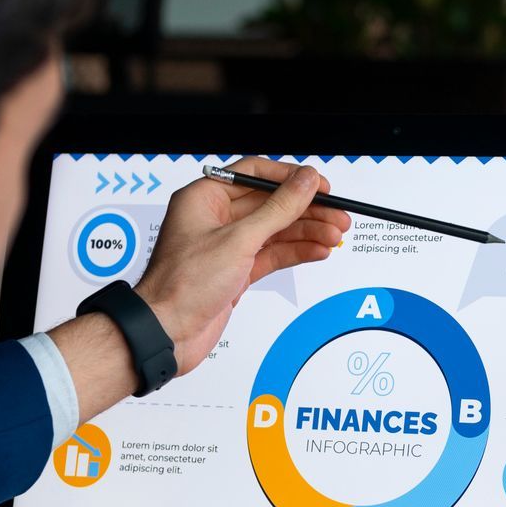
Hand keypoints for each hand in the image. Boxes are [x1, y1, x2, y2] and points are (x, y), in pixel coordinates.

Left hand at [134, 157, 350, 373]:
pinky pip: (272, 254)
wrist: (167, 332)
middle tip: (338, 216)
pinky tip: (318, 250)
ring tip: (335, 236)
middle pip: (271, 204)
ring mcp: (227, 245)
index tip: (320, 186)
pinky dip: (296, 252)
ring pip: (275, 231)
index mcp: (204, 197)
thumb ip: (278, 209)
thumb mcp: (238, 240)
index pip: (255, 174)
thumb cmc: (182, 284)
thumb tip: (305, 182)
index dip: (291, 178)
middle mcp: (215, 218)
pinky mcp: (236, 271)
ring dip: (307, 232)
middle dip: (307, 211)